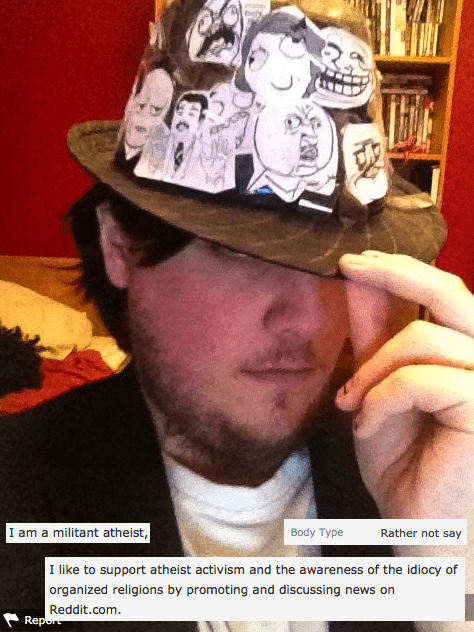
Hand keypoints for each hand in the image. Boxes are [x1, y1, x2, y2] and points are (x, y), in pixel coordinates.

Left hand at [336, 251, 473, 522]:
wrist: (419, 527)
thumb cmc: (404, 464)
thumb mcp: (379, 390)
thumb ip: (377, 341)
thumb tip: (360, 286)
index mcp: (467, 354)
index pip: (446, 294)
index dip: (402, 269)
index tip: (355, 260)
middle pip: (452, 292)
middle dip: (396, 272)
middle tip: (349, 266)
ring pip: (425, 337)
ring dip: (373, 369)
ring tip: (351, 404)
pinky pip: (422, 378)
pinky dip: (382, 398)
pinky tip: (366, 424)